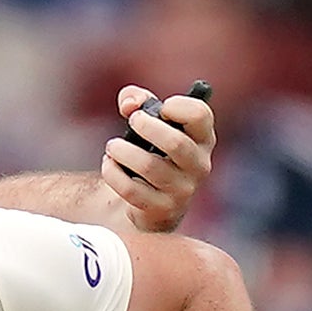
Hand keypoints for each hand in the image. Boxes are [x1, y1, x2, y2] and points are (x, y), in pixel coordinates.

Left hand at [103, 86, 215, 233]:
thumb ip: (138, 100)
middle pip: (175, 143)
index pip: (200, 116)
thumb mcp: (150, 121)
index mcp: (203, 138)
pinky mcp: (163, 210)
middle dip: (146, 127)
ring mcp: (183, 190)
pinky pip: (132, 190)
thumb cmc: (153, 150)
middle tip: (131, 121)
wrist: (151, 199)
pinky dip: (113, 174)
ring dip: (123, 152)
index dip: (178, 106)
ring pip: (150, 167)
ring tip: (112, 147)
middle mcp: (199, 165)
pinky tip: (108, 165)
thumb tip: (129, 104)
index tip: (161, 107)